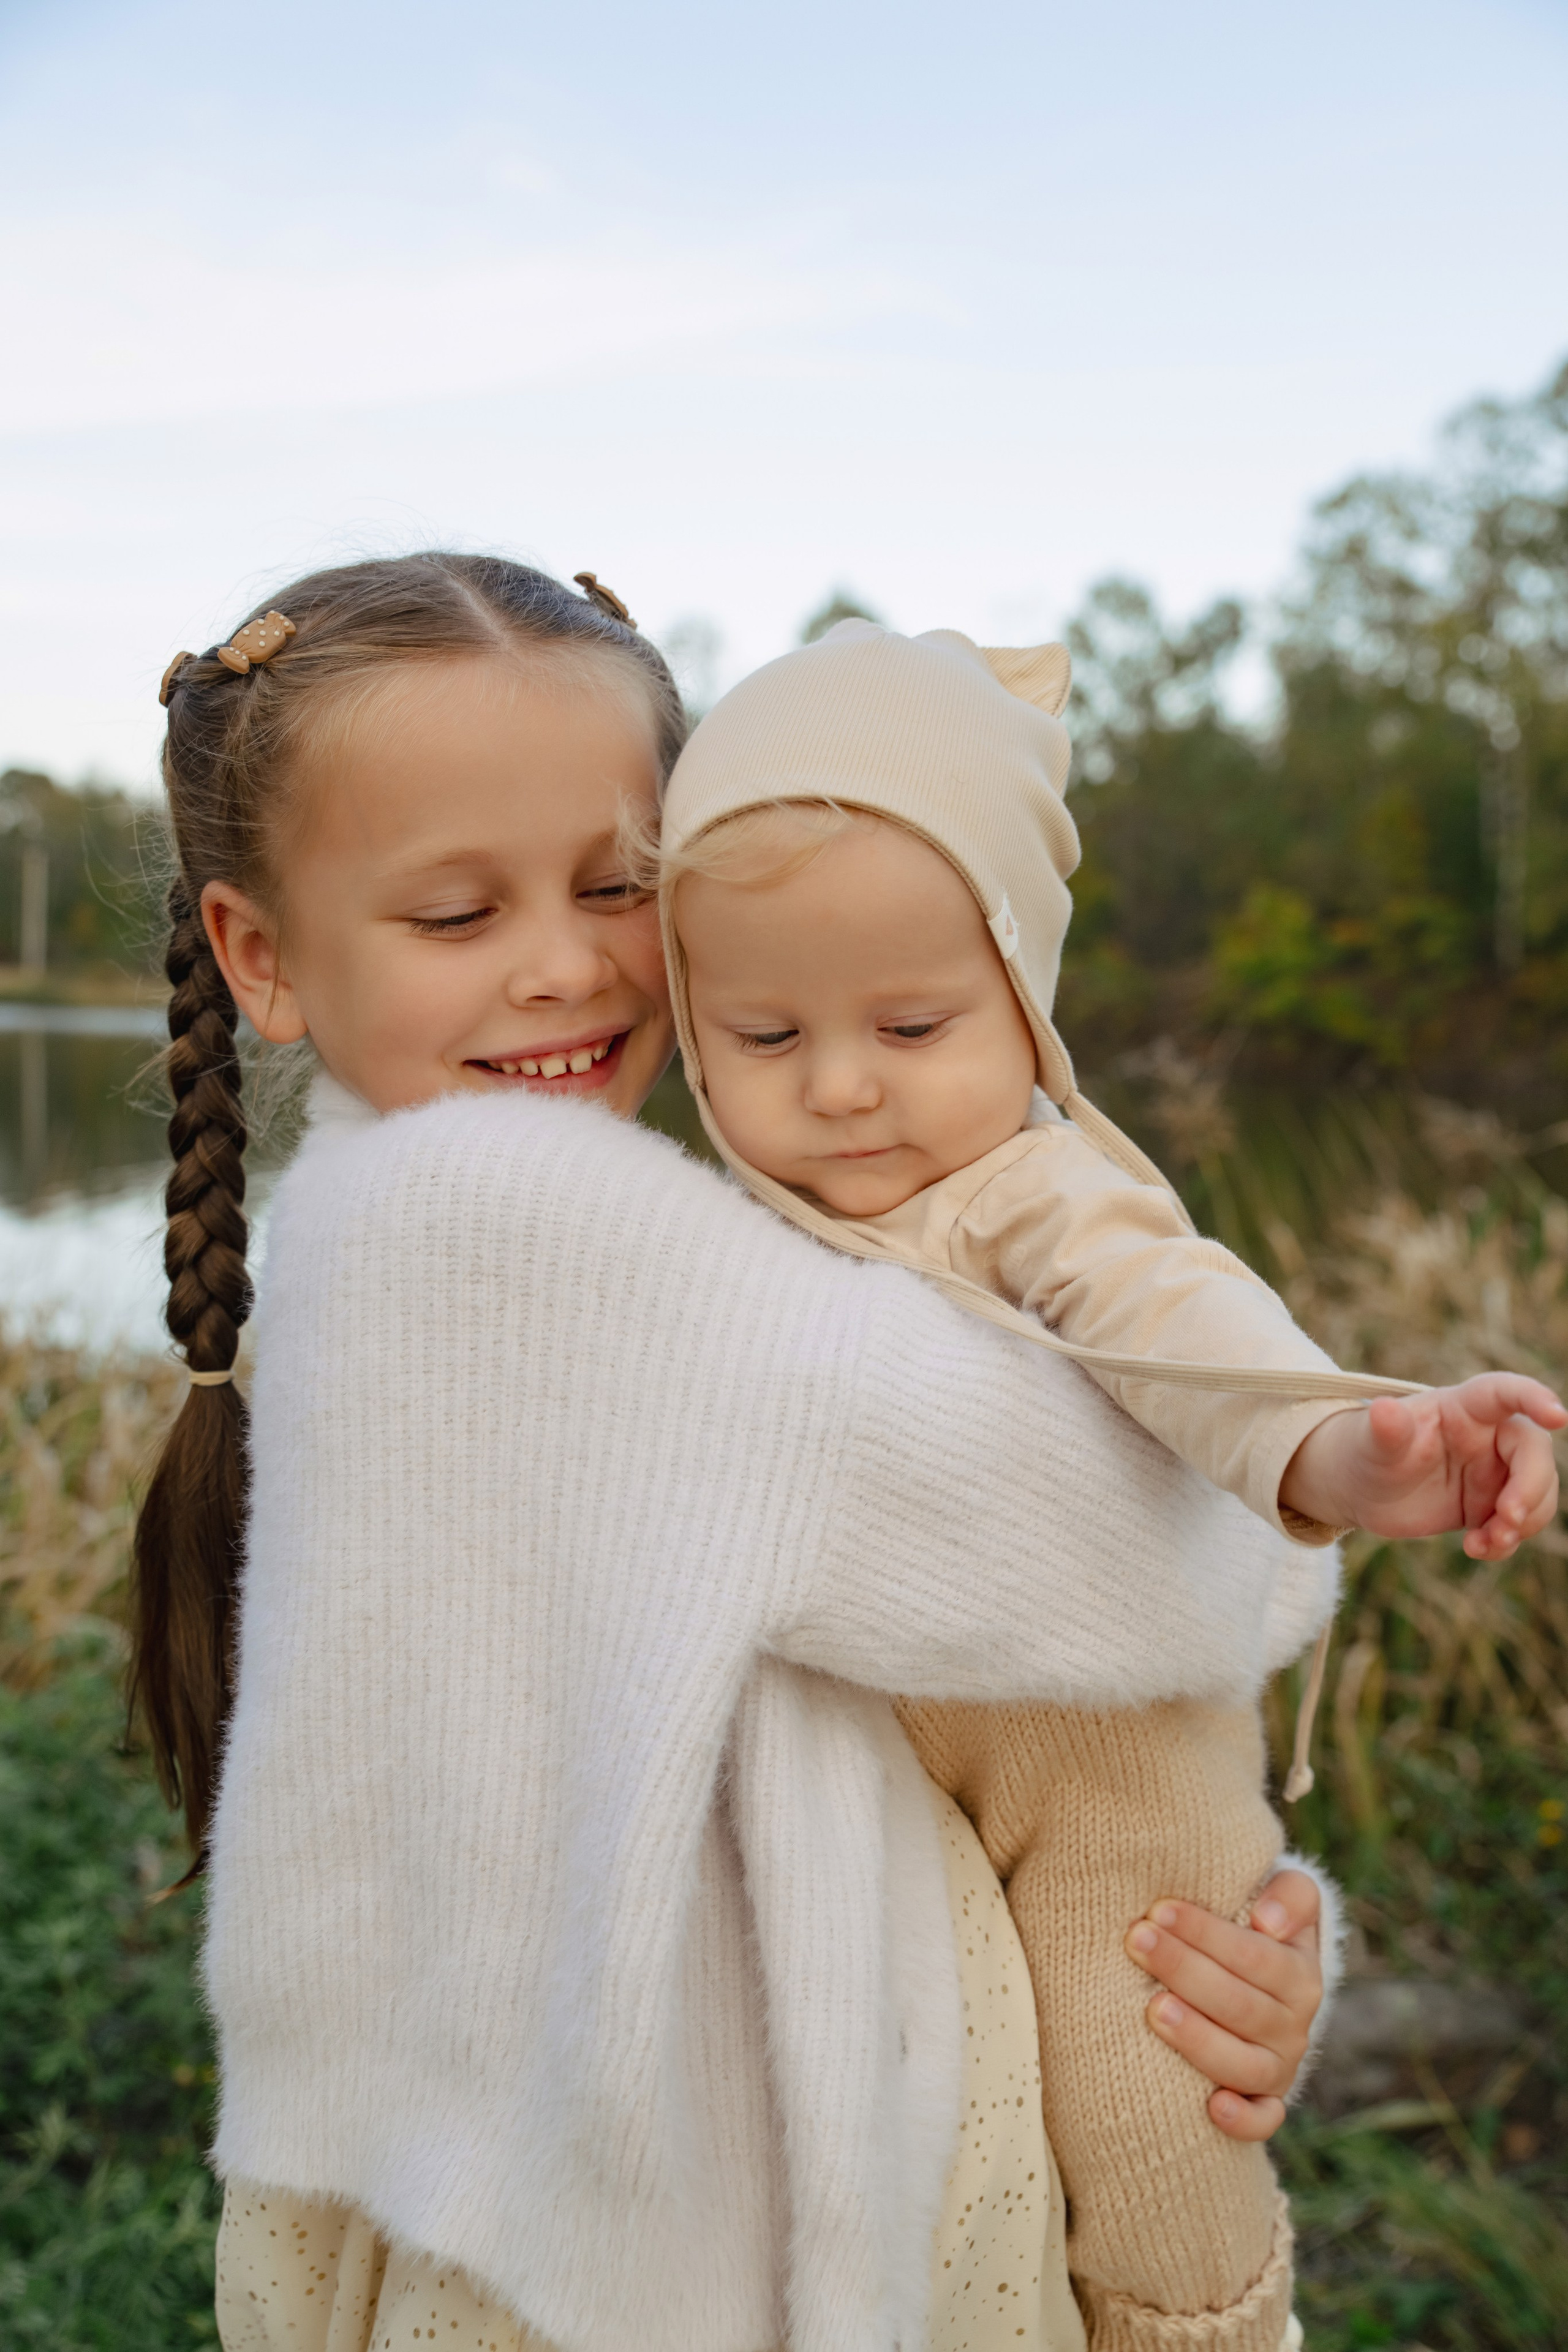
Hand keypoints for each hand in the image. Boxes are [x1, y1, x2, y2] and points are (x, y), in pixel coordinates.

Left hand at [1124, 1868, 1321, 2139]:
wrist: (1259, 1981)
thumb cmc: (1255, 1928)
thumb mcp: (1288, 1899)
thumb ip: (1292, 1895)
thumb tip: (1269, 1922)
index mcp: (1301, 1974)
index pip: (1255, 1955)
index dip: (1206, 1932)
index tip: (1158, 1910)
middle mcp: (1295, 2026)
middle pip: (1240, 2005)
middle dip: (1184, 1970)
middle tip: (1137, 1941)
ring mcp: (1279, 2068)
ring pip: (1244, 2064)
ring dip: (1198, 2037)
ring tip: (1152, 2008)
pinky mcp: (1264, 2102)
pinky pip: (1262, 2121)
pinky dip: (1243, 2120)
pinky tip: (1212, 2105)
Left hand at [1280, 1374, 1564, 1558]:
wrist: (1362, 1489)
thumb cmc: (1367, 1451)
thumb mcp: (1372, 1443)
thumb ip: (1386, 1430)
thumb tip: (1386, 1410)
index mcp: (1463, 1407)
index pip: (1505, 1393)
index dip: (1534, 1398)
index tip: (1558, 1417)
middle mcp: (1488, 1436)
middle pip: (1534, 1453)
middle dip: (1531, 1487)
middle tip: (1507, 1519)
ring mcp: (1495, 1471)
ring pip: (1537, 1492)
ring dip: (1523, 1522)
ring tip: (1483, 1543)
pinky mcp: (1492, 1505)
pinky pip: (1519, 1523)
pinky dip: (1506, 1541)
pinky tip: (1476, 1548)